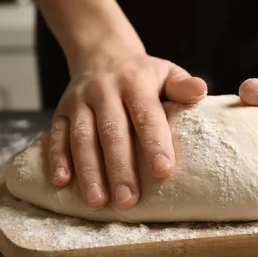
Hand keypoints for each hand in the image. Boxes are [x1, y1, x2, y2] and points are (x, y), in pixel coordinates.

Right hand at [49, 47, 206, 209]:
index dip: (155, 143)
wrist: (103, 54)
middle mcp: (105, 90)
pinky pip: (57, 135)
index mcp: (135, 82)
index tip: (163, 171)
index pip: (146, 115)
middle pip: (112, 132)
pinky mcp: (61, 111)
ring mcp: (79, 101)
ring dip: (89, 171)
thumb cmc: (143, 74)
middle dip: (119, 169)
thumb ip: (182, 85)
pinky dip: (58, 159)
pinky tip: (62, 183)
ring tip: (98, 202)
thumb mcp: (166, 72)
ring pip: (82, 138)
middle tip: (128, 201)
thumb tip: (201, 91)